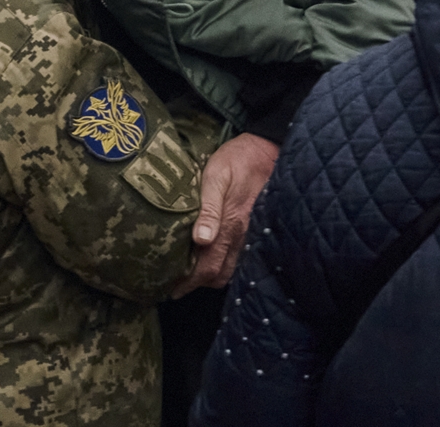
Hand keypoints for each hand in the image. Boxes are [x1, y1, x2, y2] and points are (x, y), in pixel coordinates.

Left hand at [173, 132, 279, 295]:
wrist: (268, 149)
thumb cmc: (237, 160)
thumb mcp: (216, 176)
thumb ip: (209, 208)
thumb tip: (201, 240)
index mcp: (230, 225)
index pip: (208, 267)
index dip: (189, 282)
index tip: (172, 289)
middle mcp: (243, 236)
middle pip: (220, 275)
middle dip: (199, 283)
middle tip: (178, 283)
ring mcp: (252, 235)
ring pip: (233, 269)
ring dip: (213, 275)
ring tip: (193, 272)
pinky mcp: (257, 229)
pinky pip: (242, 258)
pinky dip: (227, 264)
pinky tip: (215, 256)